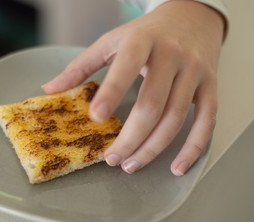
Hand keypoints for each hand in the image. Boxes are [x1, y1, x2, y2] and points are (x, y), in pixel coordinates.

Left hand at [42, 1, 224, 175]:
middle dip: (130, 138)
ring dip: (152, 148)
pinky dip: (193, 148)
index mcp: (142, 41)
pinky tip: (176, 167)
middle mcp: (172, 56)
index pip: (126, 68)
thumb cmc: (146, 32)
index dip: (111, 94)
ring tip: (130, 165)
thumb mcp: (111, 41)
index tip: (95, 119)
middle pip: (152, 105)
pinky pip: (207, 122)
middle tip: (111, 158)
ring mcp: (194, 72)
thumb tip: (49, 89)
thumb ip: (81, 66)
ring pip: (175, 119)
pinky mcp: (210, 86)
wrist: (191, 16)